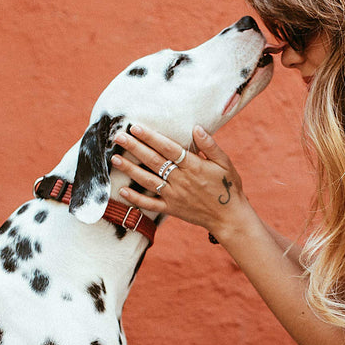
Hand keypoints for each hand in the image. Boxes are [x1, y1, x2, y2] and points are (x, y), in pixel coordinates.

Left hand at [112, 124, 246, 238]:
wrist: (230, 217)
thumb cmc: (229, 187)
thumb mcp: (225, 163)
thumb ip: (210, 146)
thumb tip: (196, 128)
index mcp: (194, 166)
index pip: (168, 148)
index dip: (151, 137)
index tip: (136, 127)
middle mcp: (181, 180)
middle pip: (153, 161)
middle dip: (134, 147)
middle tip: (118, 137)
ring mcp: (174, 196)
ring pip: (148, 180)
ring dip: (130, 169)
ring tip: (114, 159)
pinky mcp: (172, 209)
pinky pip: (151, 204)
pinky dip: (136, 199)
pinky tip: (122, 191)